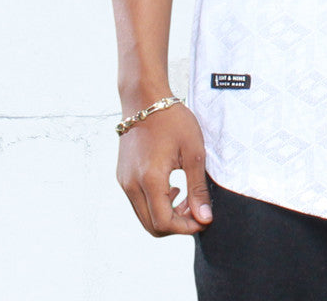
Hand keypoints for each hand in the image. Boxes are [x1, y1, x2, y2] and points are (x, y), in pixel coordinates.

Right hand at [116, 101, 213, 235]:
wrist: (144, 99)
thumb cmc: (172, 120)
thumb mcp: (193, 152)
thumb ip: (198, 188)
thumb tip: (204, 218)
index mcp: (149, 179)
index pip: (164, 223)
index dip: (186, 227)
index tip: (203, 218)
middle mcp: (131, 185)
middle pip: (152, 226)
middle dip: (176, 224)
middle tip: (195, 208)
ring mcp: (124, 182)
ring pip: (144, 216)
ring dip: (165, 215)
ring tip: (185, 196)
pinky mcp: (123, 177)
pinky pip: (138, 202)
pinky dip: (155, 204)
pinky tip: (171, 186)